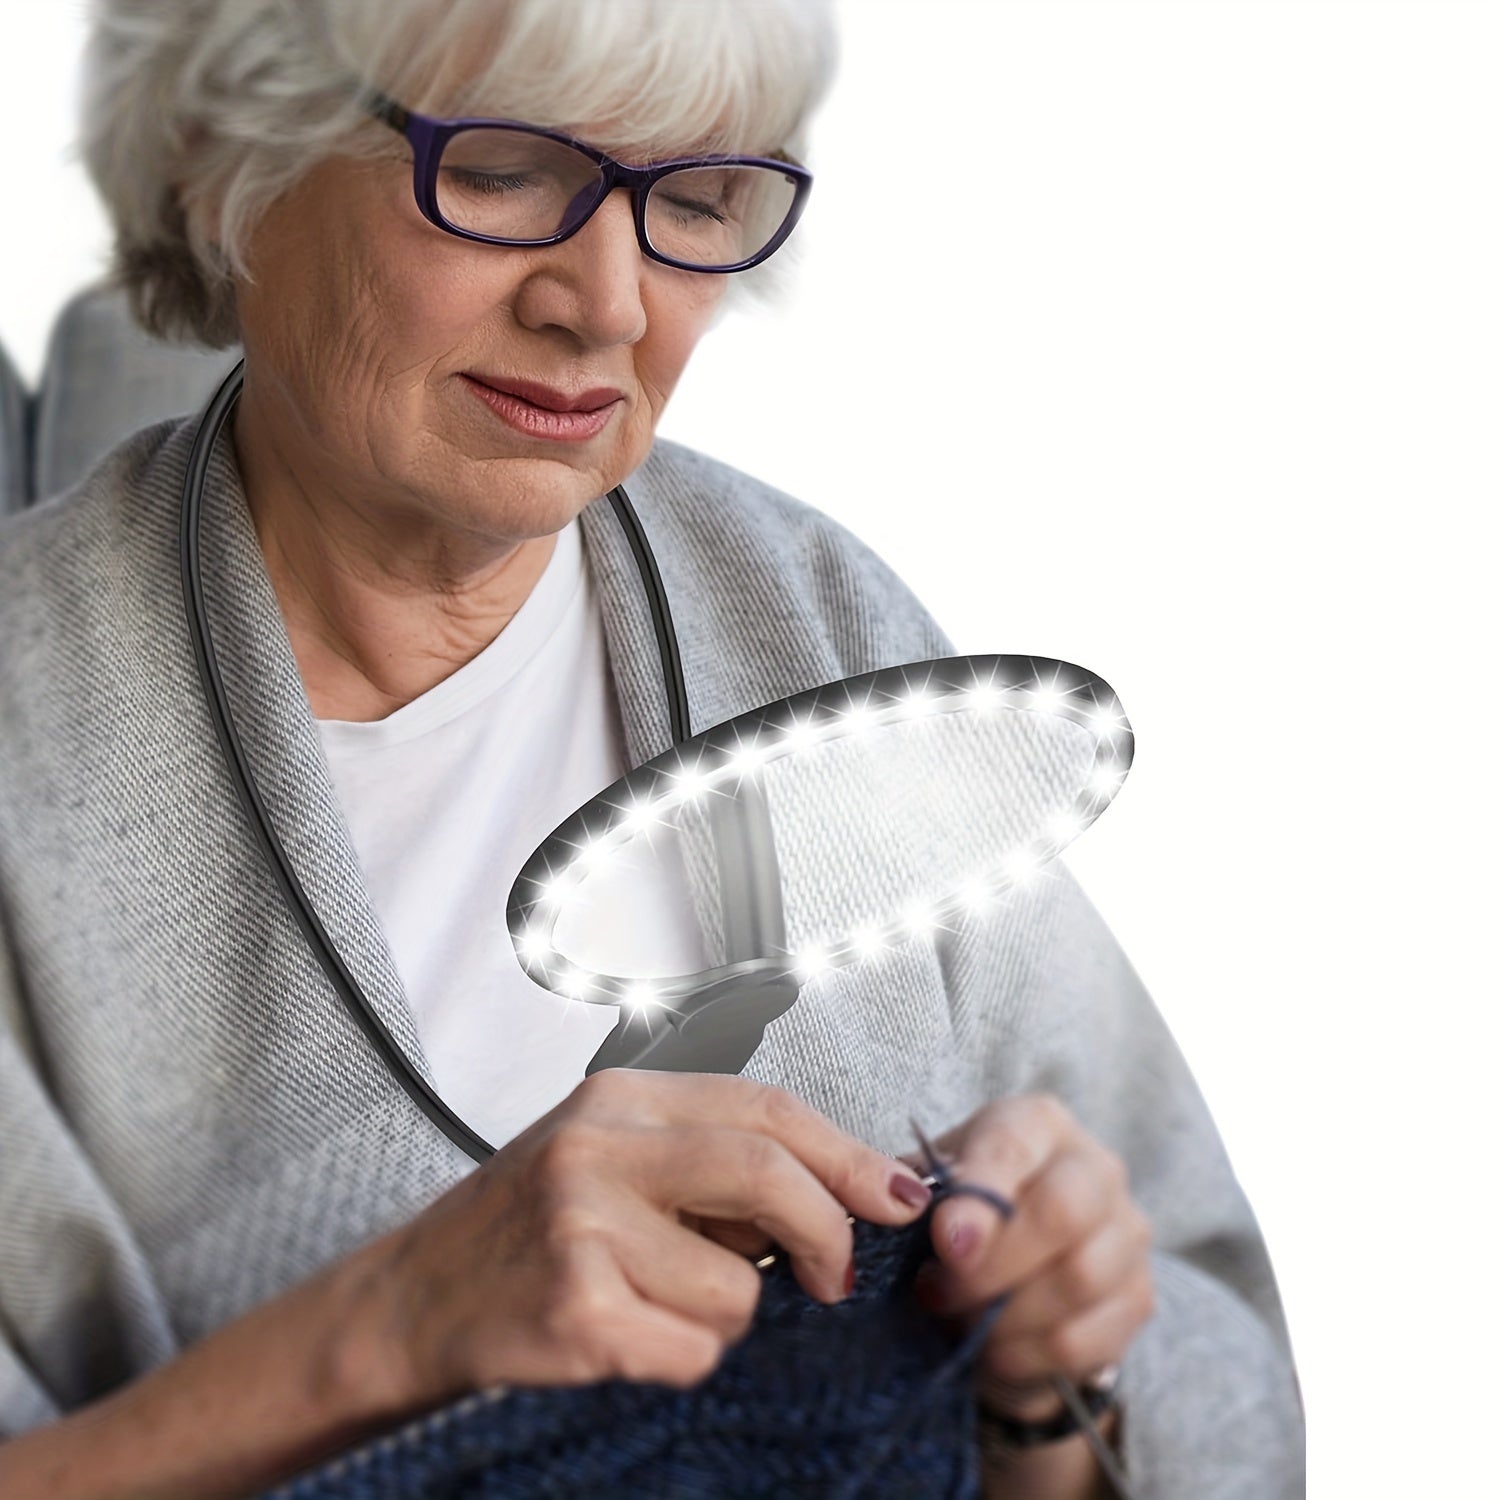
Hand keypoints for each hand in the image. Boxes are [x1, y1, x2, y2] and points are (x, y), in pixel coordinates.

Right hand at [335, 1070, 935, 1414]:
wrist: (413, 1297)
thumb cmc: (526, 1225)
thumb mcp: (610, 1156)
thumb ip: (708, 1158)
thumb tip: (842, 1192)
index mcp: (620, 1097)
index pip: (766, 1108)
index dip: (846, 1155)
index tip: (898, 1194)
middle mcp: (599, 1147)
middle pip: (768, 1173)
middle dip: (826, 1232)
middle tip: (830, 1276)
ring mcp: (582, 1227)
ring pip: (738, 1286)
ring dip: (721, 1314)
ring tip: (653, 1299)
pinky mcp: (576, 1310)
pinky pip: (694, 1350)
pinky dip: (680, 1357)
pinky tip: (625, 1336)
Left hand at [905, 1095, 1154, 1421]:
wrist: (1017, 1262)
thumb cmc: (965, 1209)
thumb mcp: (933, 1187)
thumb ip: (915, 1191)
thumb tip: (902, 1204)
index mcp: (1038, 1123)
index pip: (1014, 1146)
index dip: (981, 1196)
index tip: (946, 1242)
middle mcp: (1096, 1166)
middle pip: (1063, 1211)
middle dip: (993, 1265)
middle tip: (939, 1292)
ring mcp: (1127, 1233)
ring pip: (1079, 1279)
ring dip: (1006, 1315)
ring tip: (959, 1321)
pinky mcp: (1138, 1298)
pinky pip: (1086, 1340)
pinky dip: (1029, 1355)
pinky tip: (993, 1351)